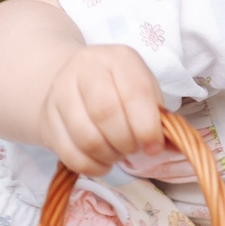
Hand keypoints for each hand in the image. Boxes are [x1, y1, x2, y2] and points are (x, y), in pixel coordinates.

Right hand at [38, 43, 167, 173]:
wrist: (64, 79)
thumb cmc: (115, 89)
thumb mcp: (142, 90)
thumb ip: (160, 116)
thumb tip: (177, 146)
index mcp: (118, 59)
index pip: (134, 93)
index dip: (147, 126)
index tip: (154, 146)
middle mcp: (85, 69)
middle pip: (106, 114)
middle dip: (127, 142)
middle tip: (134, 148)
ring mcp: (61, 93)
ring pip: (87, 138)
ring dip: (109, 155)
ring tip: (118, 152)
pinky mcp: (47, 120)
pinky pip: (71, 156)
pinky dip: (92, 167)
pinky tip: (102, 160)